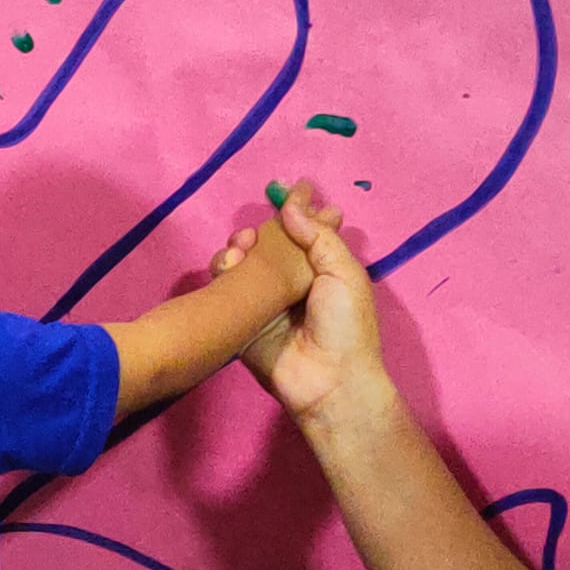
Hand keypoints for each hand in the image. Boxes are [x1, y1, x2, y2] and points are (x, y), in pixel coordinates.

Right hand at [210, 185, 387, 425]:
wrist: (326, 381)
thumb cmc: (345, 326)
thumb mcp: (344, 274)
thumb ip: (318, 237)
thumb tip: (291, 207)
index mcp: (321, 269)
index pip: (303, 231)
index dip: (295, 210)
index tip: (285, 188)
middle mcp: (290, 281)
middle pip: (267, 243)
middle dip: (260, 229)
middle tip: (257, 231)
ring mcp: (262, 299)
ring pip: (242, 259)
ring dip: (239, 245)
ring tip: (243, 247)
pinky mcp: (239, 317)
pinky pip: (224, 286)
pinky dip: (223, 269)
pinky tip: (231, 265)